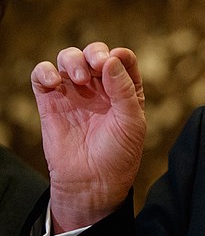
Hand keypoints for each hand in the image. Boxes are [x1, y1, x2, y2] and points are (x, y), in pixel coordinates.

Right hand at [31, 42, 146, 232]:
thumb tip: (111, 59)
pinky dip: (45, 71)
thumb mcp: (132, 121)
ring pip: (68, 59)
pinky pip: (41, 76)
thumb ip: (124, 89)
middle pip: (94, 54)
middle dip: (94, 52)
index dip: (119, 55)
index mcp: (124, 90)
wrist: (92, 182)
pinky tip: (55, 83)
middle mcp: (99, 88)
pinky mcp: (50, 102)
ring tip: (80, 80)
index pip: (122, 59)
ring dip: (72, 60)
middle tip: (97, 65)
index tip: (114, 61)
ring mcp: (73, 93)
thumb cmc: (118, 153)